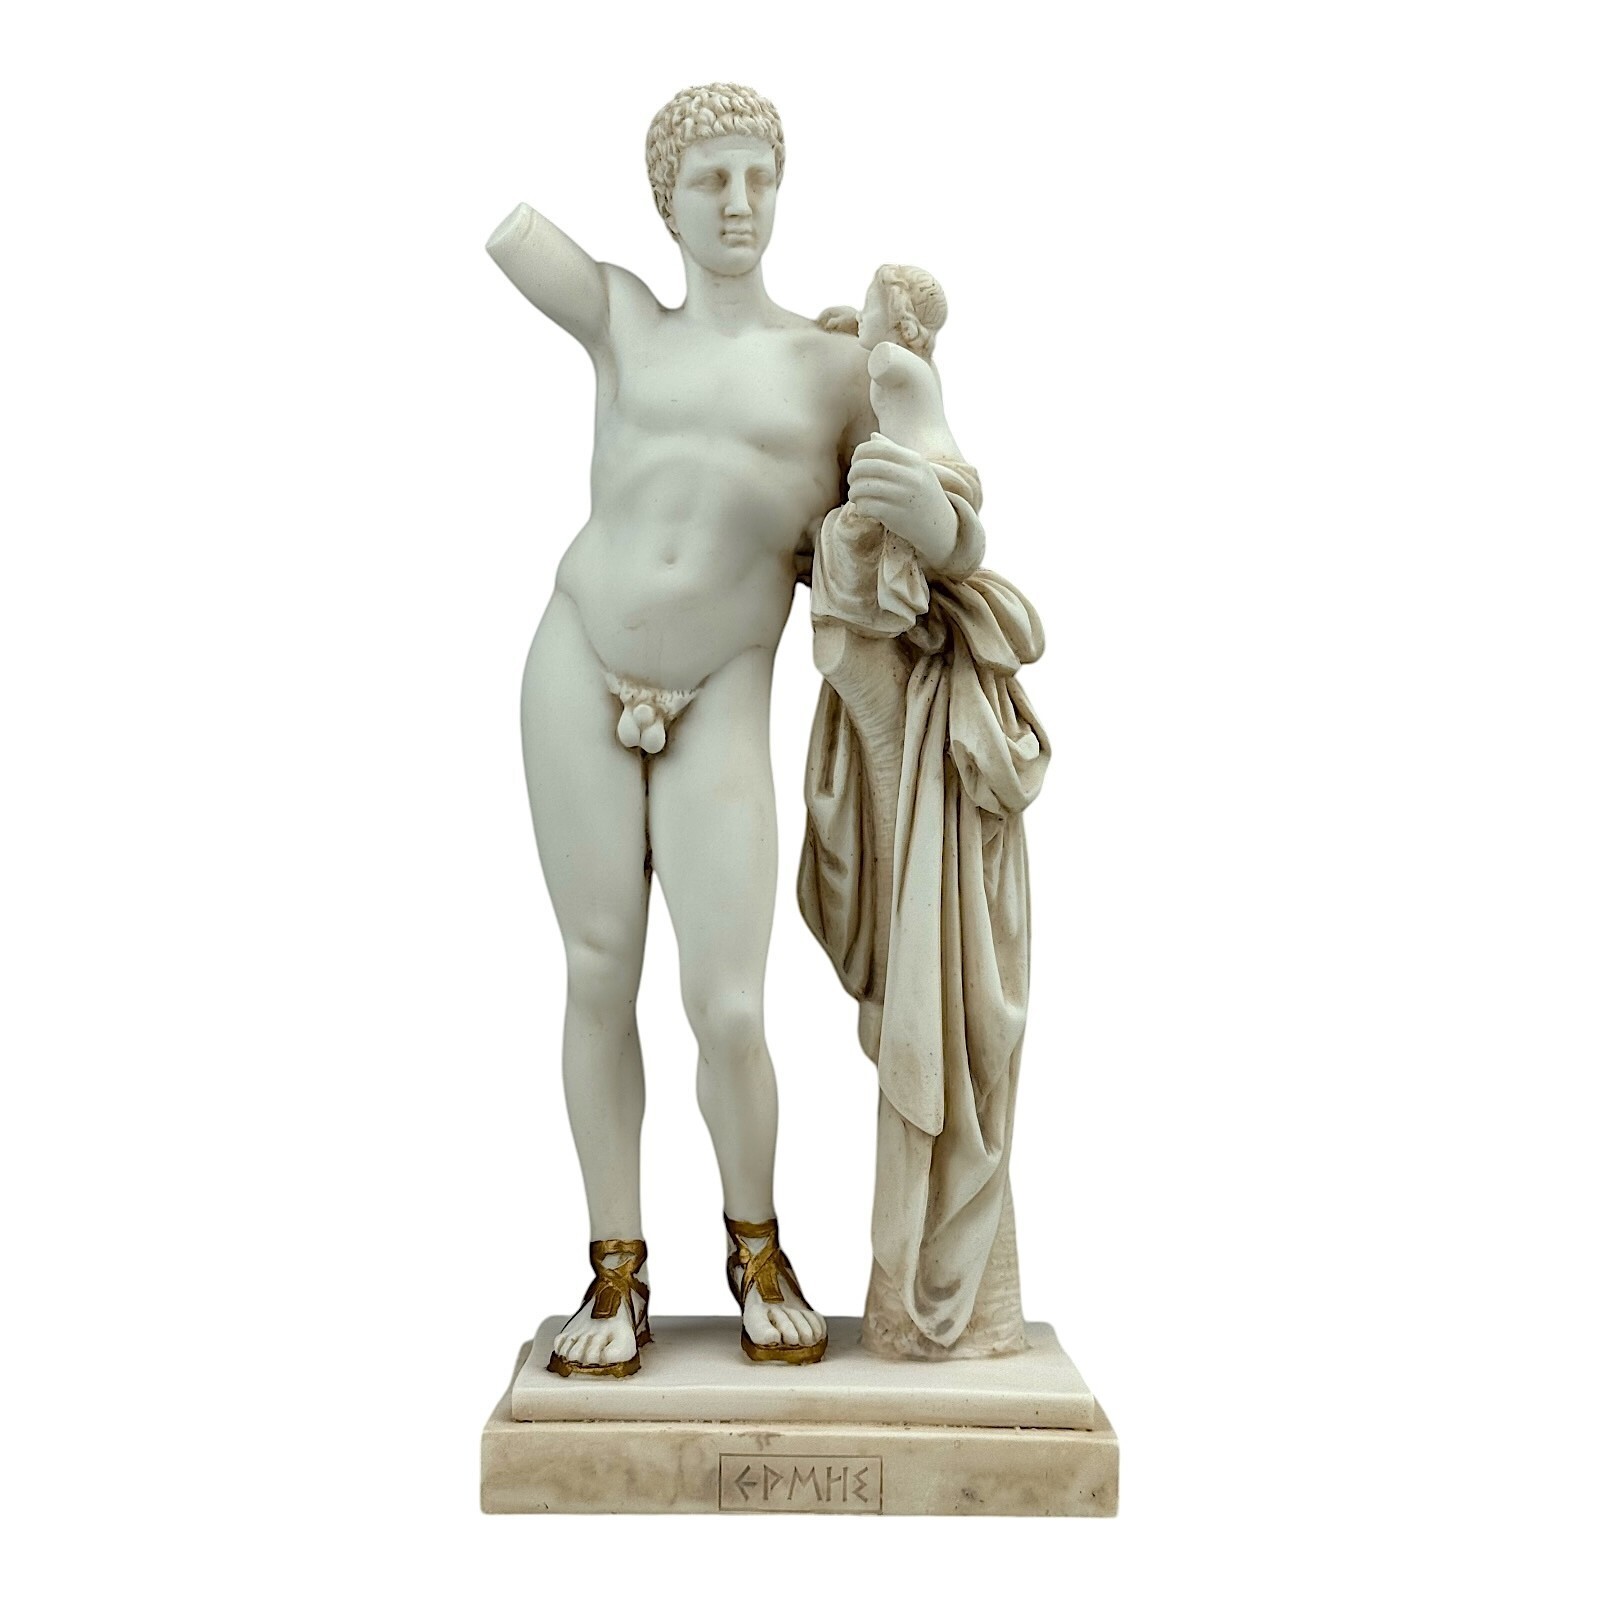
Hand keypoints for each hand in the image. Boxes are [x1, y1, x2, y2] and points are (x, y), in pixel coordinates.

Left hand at [847, 433, 957, 566]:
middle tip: (853, 483)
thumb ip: (894, 452)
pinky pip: (865, 506)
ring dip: (854, 493)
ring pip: (862, 487)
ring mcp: (903, 496)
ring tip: (857, 497)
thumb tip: (872, 437)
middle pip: (864, 466)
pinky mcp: (895, 515)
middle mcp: (910, 476)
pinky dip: (860, 508)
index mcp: (914, 460)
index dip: (859, 454)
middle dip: (853, 474)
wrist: (940, 526)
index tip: (857, 464)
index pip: (875, 448)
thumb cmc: (922, 495)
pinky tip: (864, 510)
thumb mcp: (915, 470)